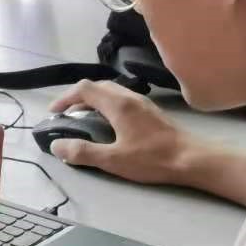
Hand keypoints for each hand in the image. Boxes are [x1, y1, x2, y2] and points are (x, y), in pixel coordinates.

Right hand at [46, 80, 245, 206]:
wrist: (191, 158)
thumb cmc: (152, 158)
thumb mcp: (113, 159)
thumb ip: (83, 152)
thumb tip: (57, 145)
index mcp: (117, 103)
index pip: (84, 88)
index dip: (65, 97)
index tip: (54, 112)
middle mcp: (128, 96)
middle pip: (97, 86)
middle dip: (77, 97)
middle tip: (67, 115)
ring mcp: (141, 101)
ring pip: (110, 90)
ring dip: (93, 100)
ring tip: (85, 119)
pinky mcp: (150, 110)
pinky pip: (121, 98)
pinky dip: (107, 104)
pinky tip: (110, 123)